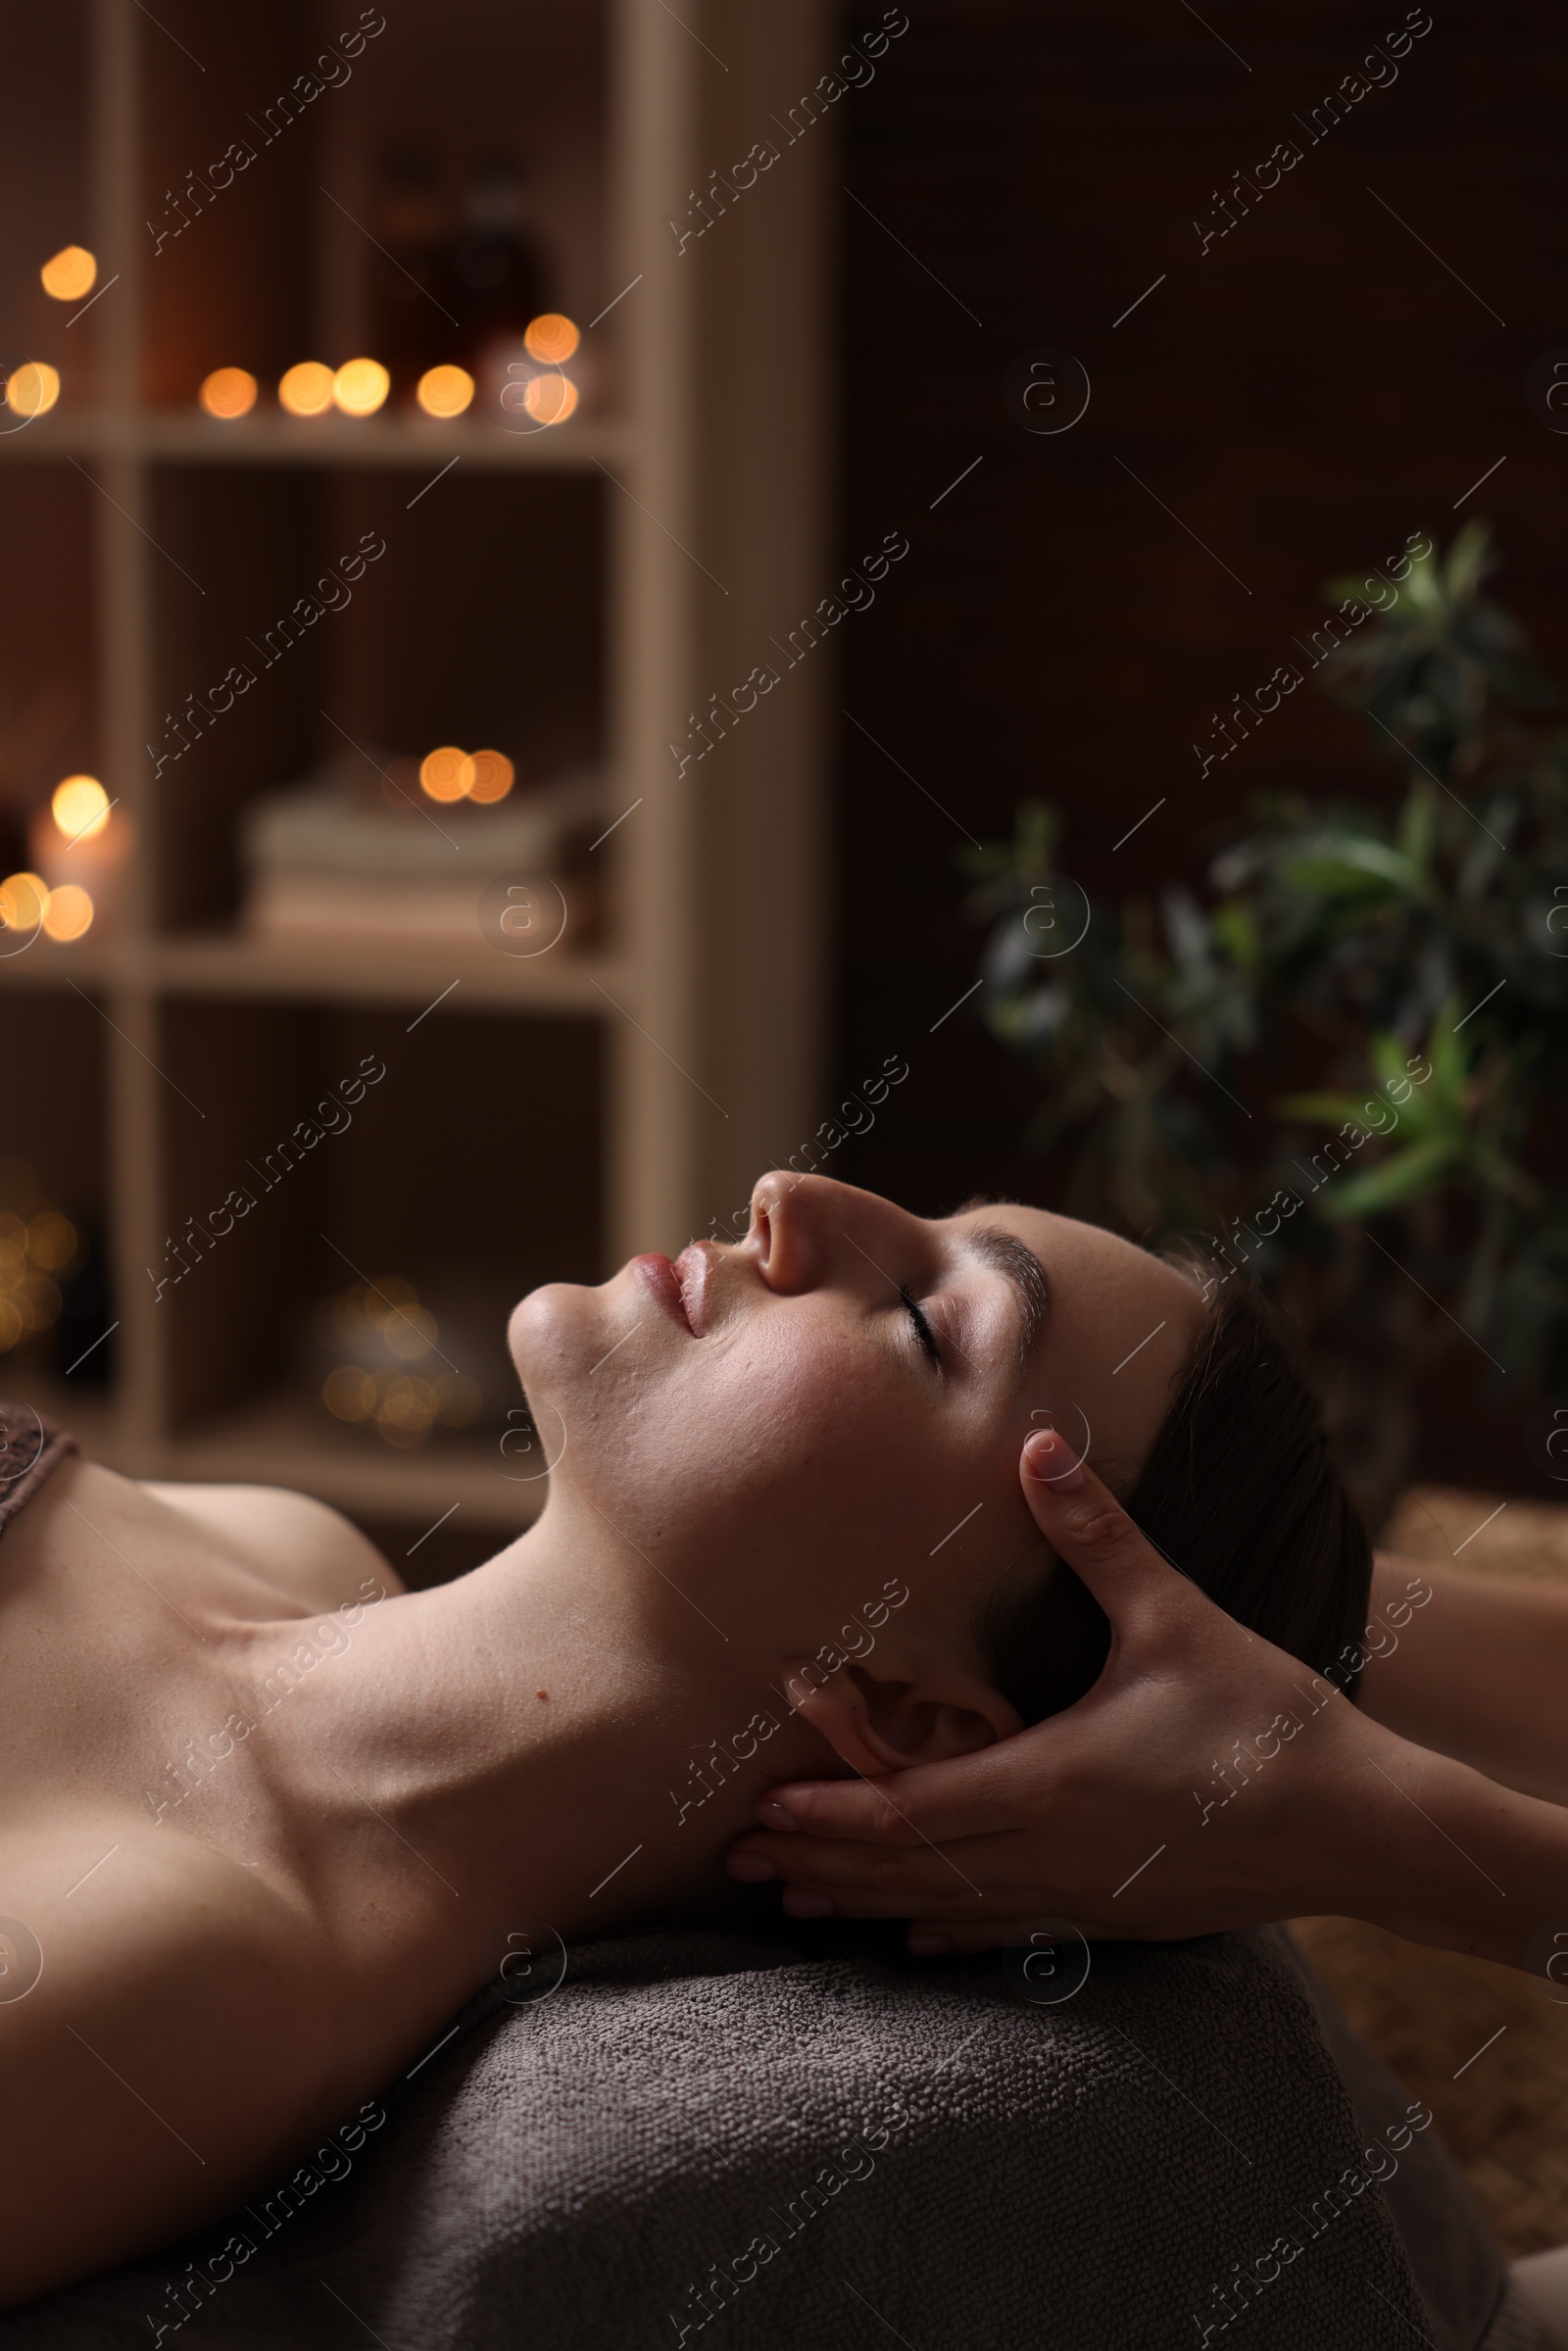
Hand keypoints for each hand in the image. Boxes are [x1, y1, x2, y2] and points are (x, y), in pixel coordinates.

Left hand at [726, 1427, 1399, 1952]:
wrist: (1363, 1828)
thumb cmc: (1268, 1718)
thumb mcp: (1175, 1615)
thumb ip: (1097, 1535)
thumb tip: (1041, 1444)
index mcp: (1053, 1781)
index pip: (913, 1808)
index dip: (833, 1807)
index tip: (764, 1801)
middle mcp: (1053, 1854)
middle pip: (911, 1869)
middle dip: (821, 1860)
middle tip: (738, 1856)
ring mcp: (1083, 1899)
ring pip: (951, 1911)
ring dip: (867, 1903)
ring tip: (793, 1900)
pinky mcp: (1116, 1919)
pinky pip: (1010, 1935)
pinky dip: (949, 1934)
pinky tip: (914, 1944)